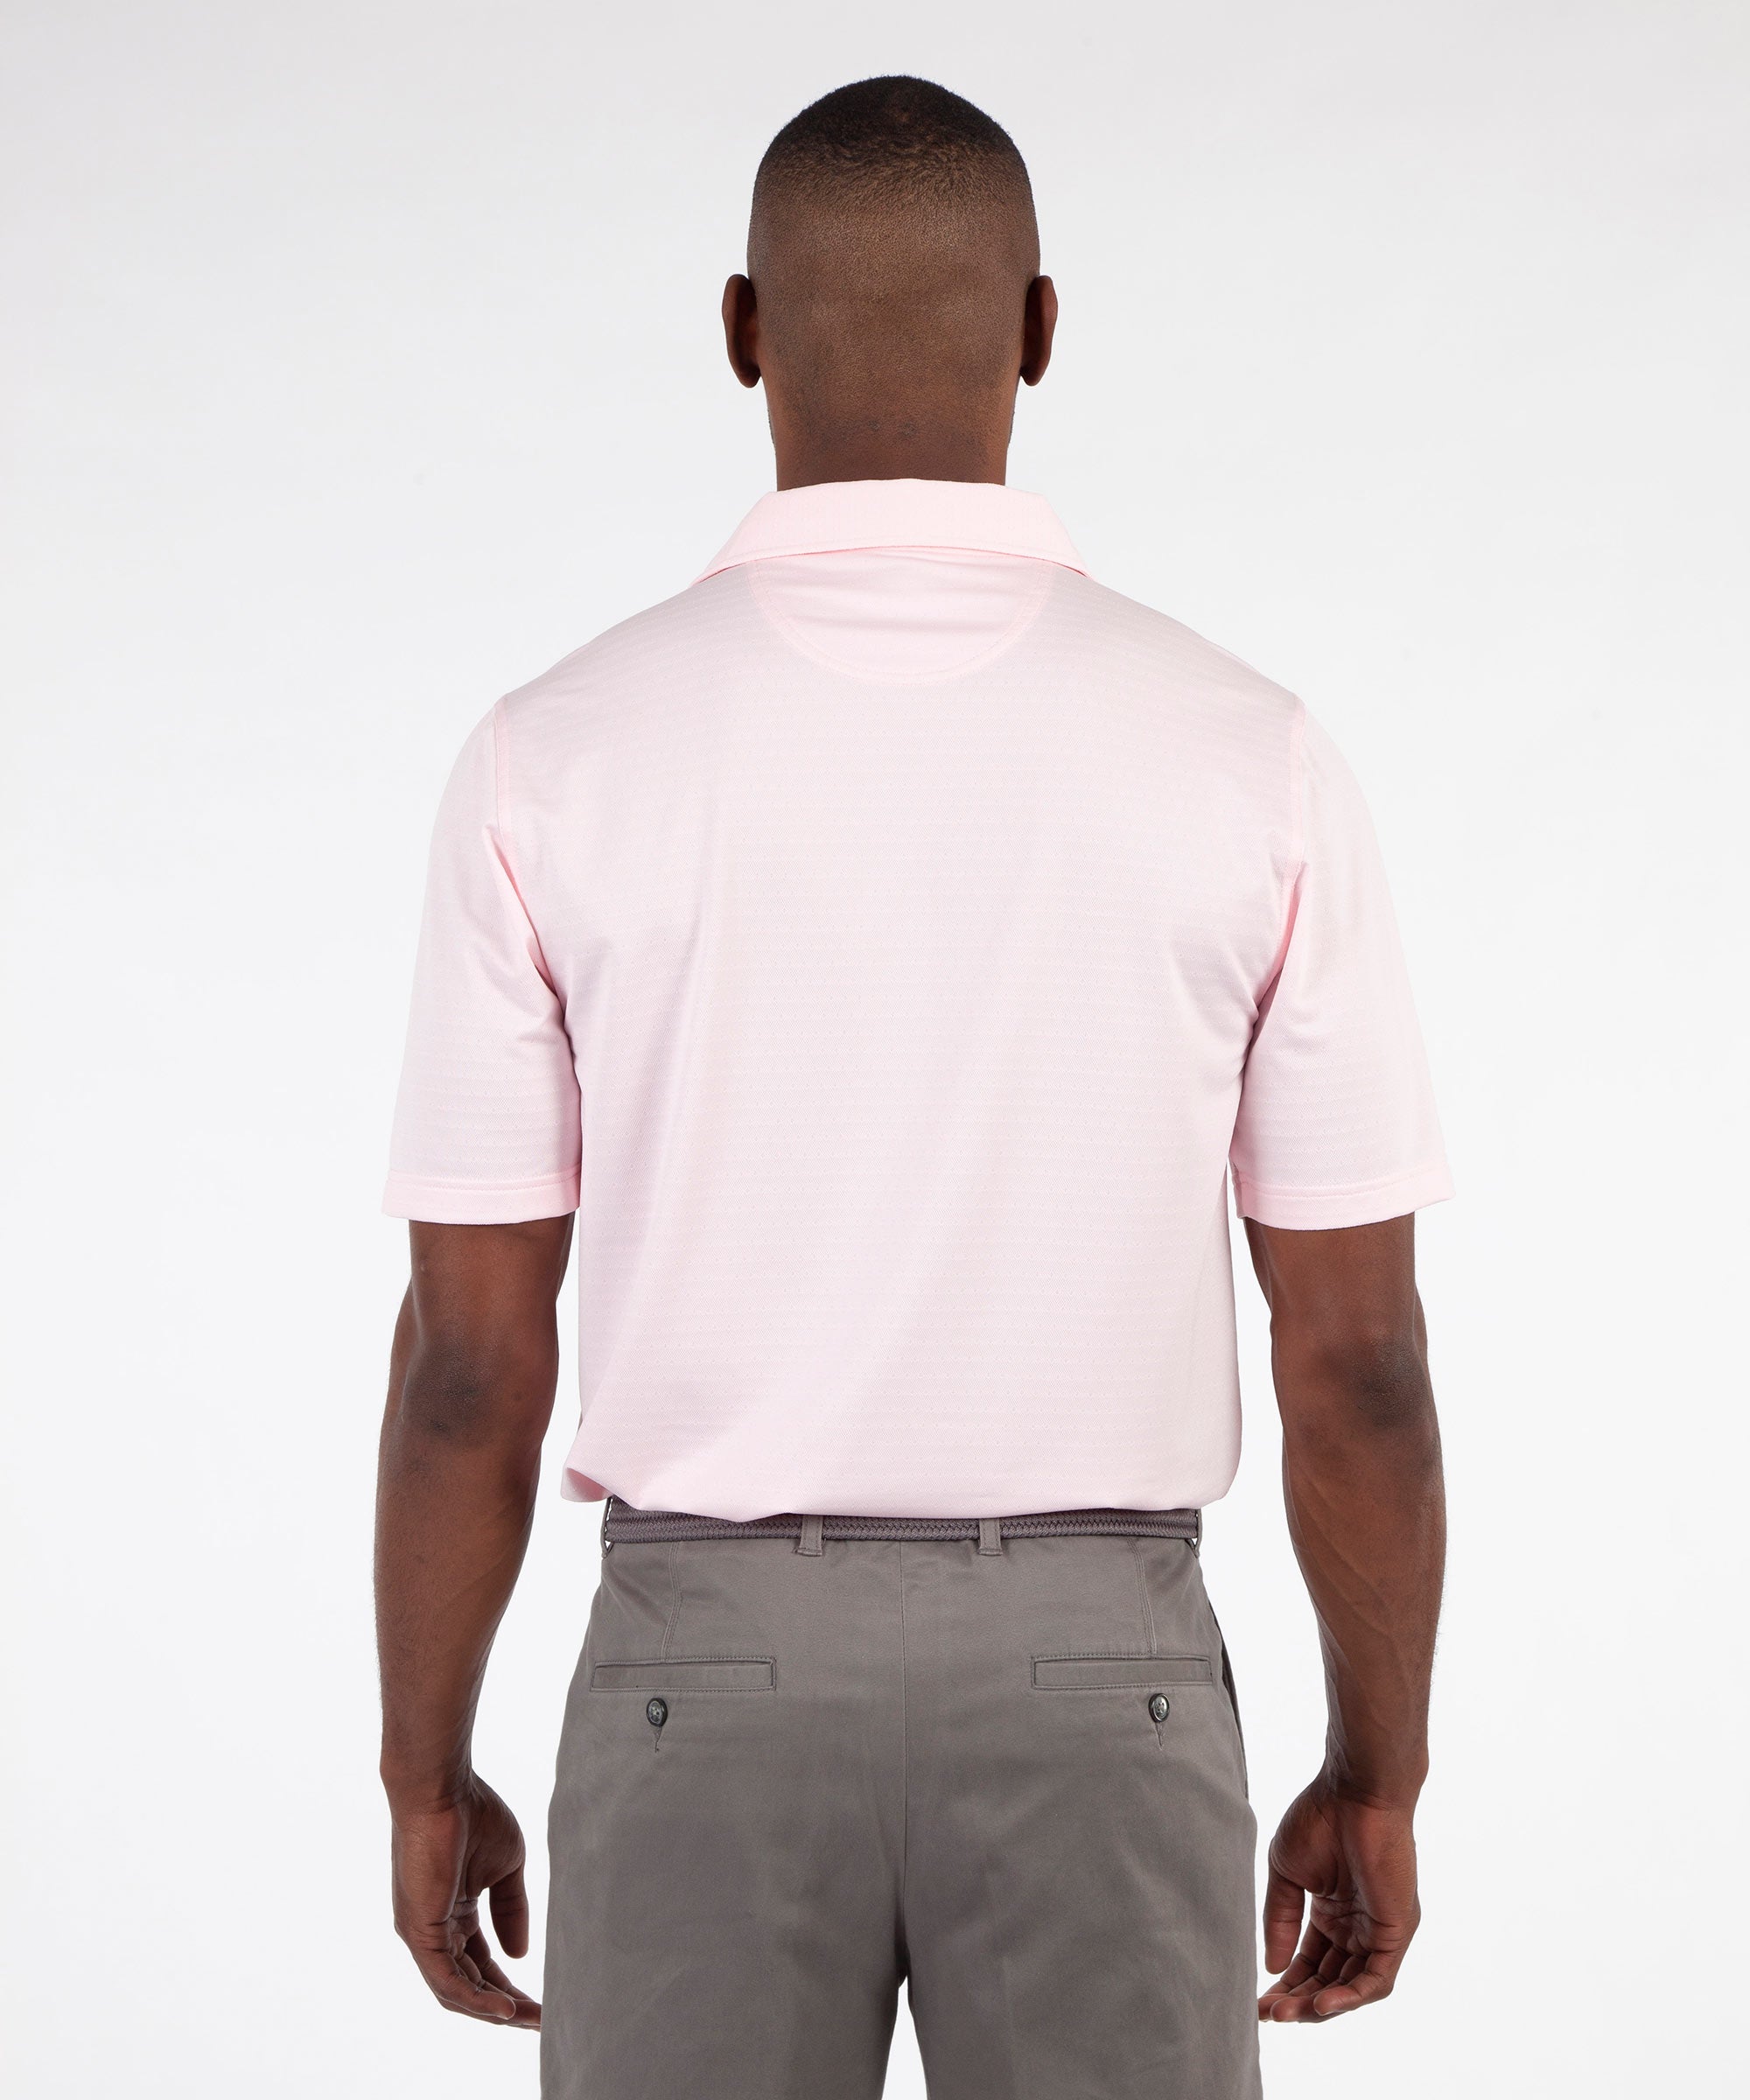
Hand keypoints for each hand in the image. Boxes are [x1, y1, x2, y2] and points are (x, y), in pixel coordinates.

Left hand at [389, 1776, 540, 2028]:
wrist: (443, 1788)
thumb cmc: (473, 1814)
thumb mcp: (506, 1867)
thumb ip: (511, 1910)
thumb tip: (518, 1955)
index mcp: (452, 1913)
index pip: (481, 1963)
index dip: (510, 1985)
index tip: (542, 2001)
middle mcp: (433, 1930)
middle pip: (470, 1984)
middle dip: (505, 2007)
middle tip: (541, 2020)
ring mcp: (423, 1933)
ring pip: (457, 1990)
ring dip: (493, 2011)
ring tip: (529, 2020)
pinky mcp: (419, 1931)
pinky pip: (446, 1980)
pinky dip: (476, 1999)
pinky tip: (505, 2009)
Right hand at [1259, 1771, 1419, 2021]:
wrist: (1354, 1791)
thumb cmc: (1320, 1818)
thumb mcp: (1287, 1873)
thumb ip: (1280, 1919)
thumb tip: (1272, 1965)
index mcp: (1332, 1912)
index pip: (1309, 1962)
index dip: (1285, 1985)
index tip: (1258, 2002)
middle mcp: (1358, 1927)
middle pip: (1328, 1980)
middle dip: (1298, 2001)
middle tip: (1269, 2015)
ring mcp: (1379, 1931)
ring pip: (1352, 1987)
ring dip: (1320, 2006)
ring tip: (1287, 2013)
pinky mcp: (1397, 1931)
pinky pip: (1377, 1979)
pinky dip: (1351, 1997)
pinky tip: (1321, 2004)